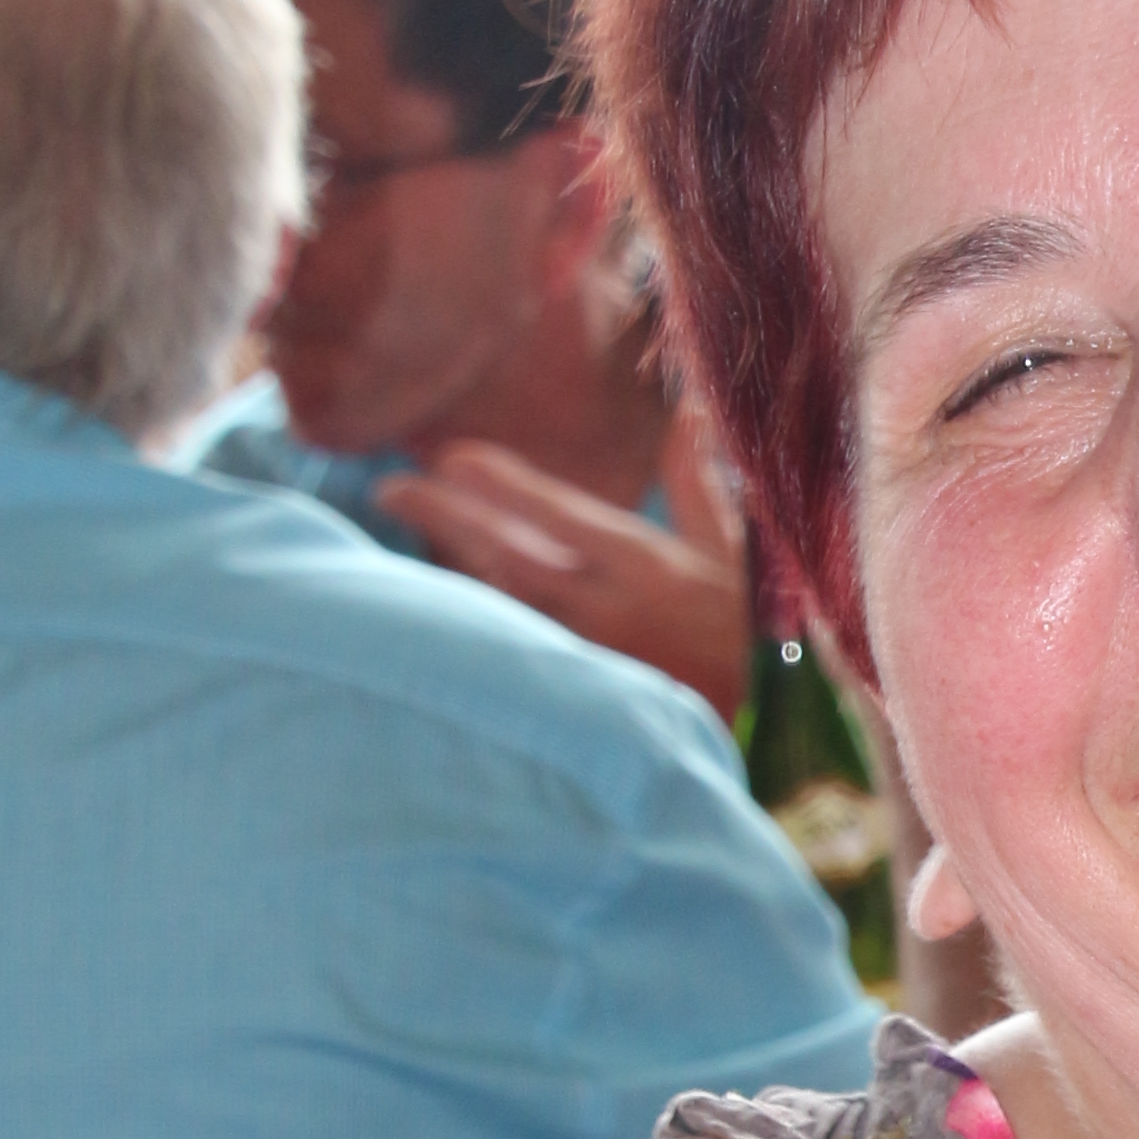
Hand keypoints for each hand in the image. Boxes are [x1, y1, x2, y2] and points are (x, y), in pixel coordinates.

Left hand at [376, 409, 748, 717]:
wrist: (746, 728)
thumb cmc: (737, 634)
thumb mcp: (729, 552)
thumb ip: (696, 482)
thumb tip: (686, 410)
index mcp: (644, 567)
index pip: (560, 517)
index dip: (504, 485)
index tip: (454, 457)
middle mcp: (601, 608)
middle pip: (506, 556)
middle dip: (445, 517)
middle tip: (392, 487)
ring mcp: (574, 653)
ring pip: (494, 599)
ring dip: (447, 558)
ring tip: (406, 516)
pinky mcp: (558, 687)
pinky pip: (500, 638)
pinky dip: (465, 606)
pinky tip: (432, 583)